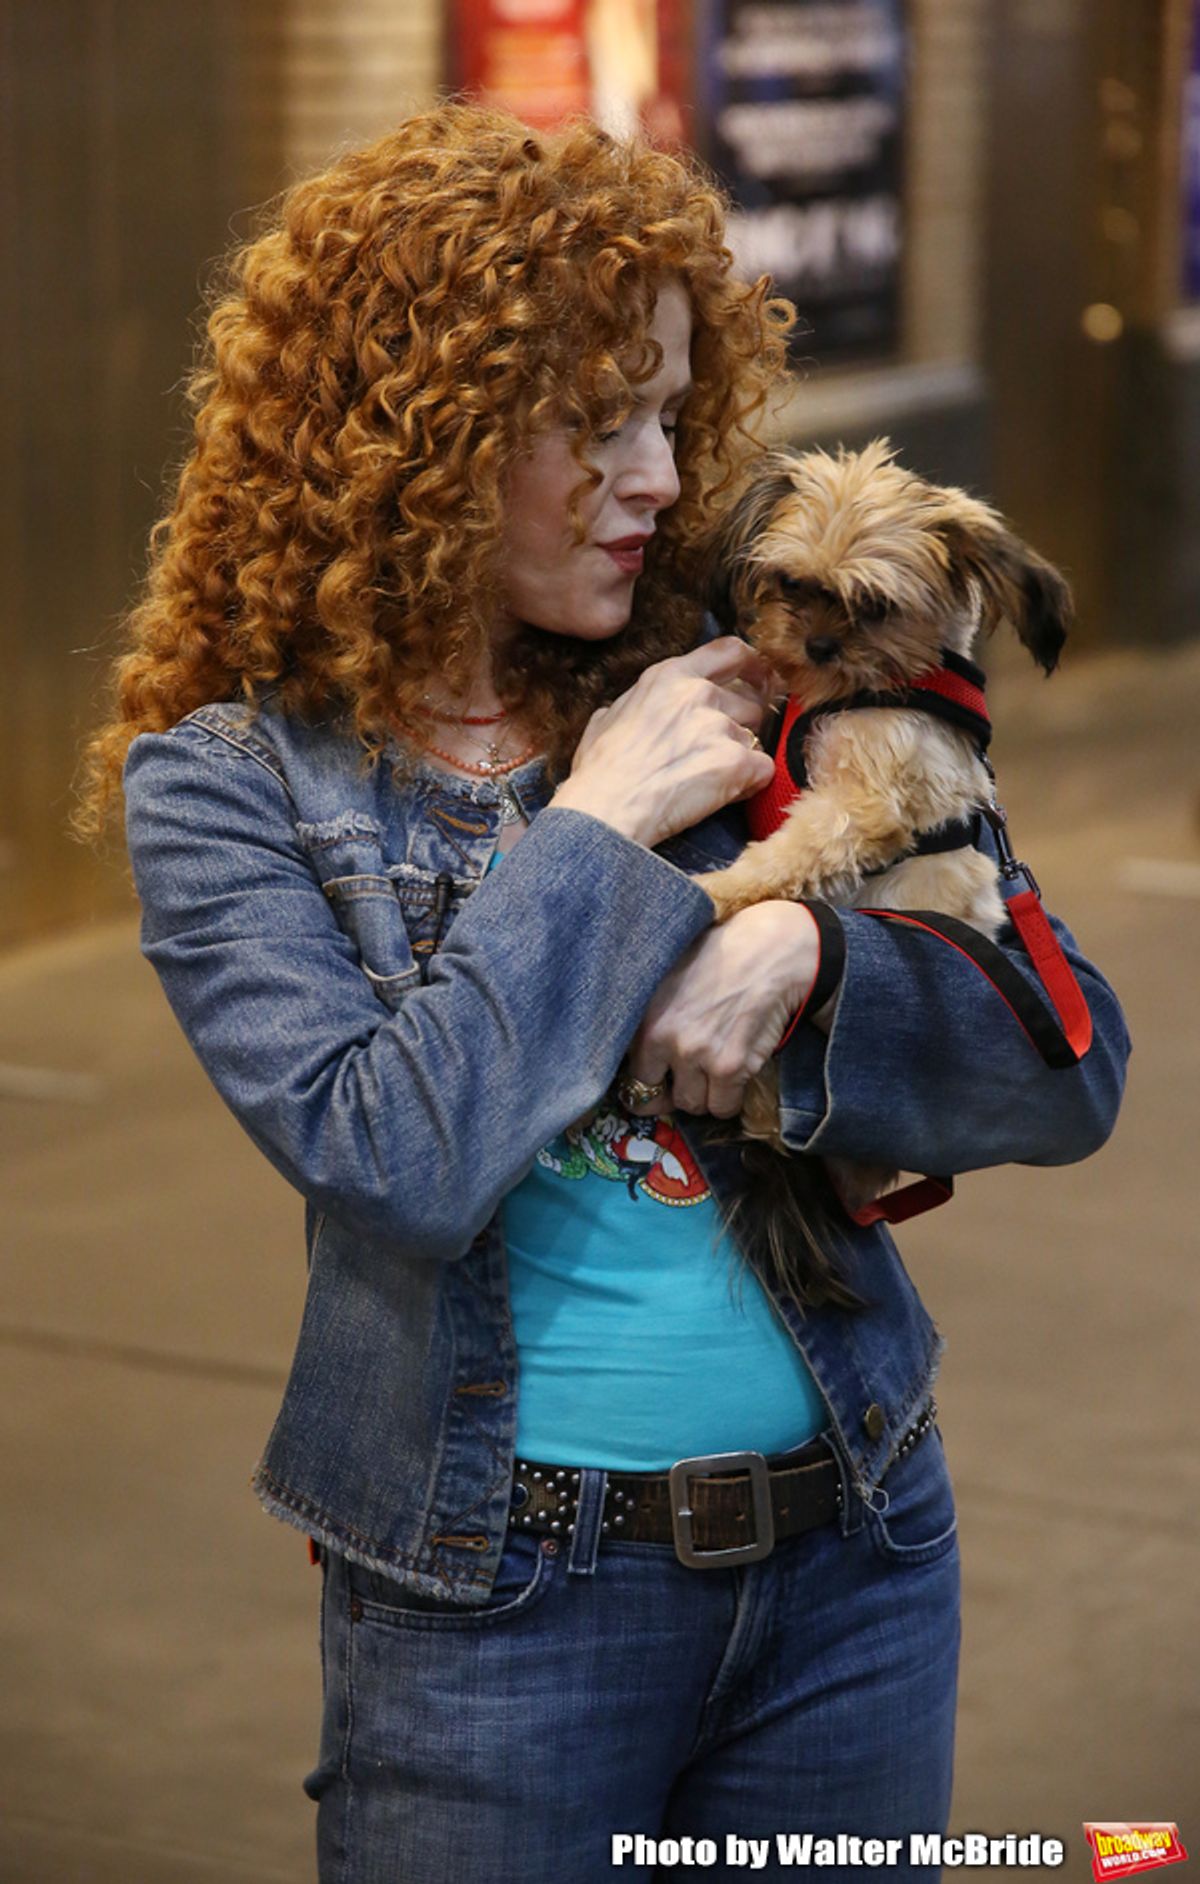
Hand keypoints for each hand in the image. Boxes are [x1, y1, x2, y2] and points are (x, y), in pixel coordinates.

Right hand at [548, 636, 778, 848]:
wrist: (606, 810)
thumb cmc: (600, 772)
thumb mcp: (607, 718)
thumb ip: (635, 704)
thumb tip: (634, 708)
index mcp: (669, 676)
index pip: (730, 651)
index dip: (752, 665)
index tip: (758, 679)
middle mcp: (699, 693)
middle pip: (749, 701)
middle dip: (744, 726)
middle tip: (722, 750)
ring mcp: (720, 726)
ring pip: (755, 738)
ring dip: (741, 757)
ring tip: (709, 780)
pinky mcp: (736, 762)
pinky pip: (764, 769)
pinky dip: (750, 783)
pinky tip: (724, 795)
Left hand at [620, 902, 819, 1118]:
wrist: (770, 951)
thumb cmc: (722, 957)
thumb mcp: (670, 979)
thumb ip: (651, 1016)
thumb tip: (639, 1050)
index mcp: (645, 1019)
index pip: (630, 1079)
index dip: (646, 1085)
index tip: (659, 1085)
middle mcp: (665, 1041)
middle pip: (657, 1099)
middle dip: (674, 1093)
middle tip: (690, 1080)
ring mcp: (697, 1056)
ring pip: (693, 1105)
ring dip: (705, 1096)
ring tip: (716, 1073)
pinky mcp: (730, 1067)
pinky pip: (724, 1107)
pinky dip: (731, 1099)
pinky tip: (737, 1076)